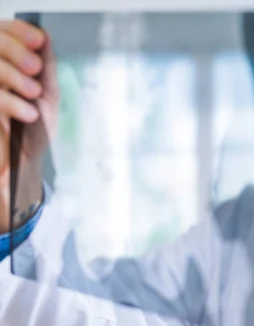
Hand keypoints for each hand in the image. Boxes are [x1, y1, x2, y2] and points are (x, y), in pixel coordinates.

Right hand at [0, 19, 59, 230]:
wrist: (25, 164)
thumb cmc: (35, 130)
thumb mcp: (48, 95)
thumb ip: (45, 67)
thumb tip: (45, 38)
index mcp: (6, 65)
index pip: (3, 32)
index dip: (19, 32)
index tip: (39, 40)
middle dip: (15, 51)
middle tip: (34, 68)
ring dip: (13, 77)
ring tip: (34, 93)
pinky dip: (10, 102)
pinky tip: (27, 114)